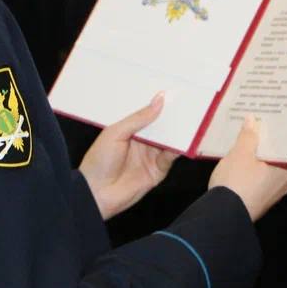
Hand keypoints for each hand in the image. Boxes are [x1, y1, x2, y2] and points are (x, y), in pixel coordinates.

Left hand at [79, 93, 177, 220]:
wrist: (96, 194)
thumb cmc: (98, 161)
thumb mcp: (116, 133)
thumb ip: (138, 118)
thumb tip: (158, 101)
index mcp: (130, 129)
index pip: (148, 114)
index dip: (159, 104)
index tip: (172, 93)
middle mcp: (142, 142)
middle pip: (161, 127)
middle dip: (172, 117)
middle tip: (186, 104)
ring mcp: (150, 156)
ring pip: (169, 141)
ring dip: (178, 132)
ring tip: (189, 119)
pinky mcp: (157, 171)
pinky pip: (170, 158)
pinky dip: (178, 150)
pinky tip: (183, 142)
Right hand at [209, 116, 286, 221]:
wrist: (223, 216)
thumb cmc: (236, 185)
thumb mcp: (241, 153)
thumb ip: (248, 135)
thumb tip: (252, 121)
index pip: (286, 141)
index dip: (275, 128)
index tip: (267, 116)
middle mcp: (286, 181)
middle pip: (276, 153)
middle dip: (264, 140)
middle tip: (253, 123)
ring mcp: (274, 192)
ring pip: (268, 165)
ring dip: (257, 153)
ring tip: (243, 138)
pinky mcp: (261, 199)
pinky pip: (260, 176)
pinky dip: (252, 167)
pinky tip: (239, 158)